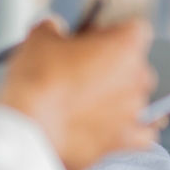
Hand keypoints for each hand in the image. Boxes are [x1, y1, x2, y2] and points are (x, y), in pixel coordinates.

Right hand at [0, 18, 159, 169]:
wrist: (28, 129)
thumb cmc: (36, 81)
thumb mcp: (39, 38)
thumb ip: (55, 28)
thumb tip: (55, 28)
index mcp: (126, 47)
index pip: (134, 30)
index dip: (112, 34)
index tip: (92, 40)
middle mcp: (138, 78)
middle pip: (136, 66)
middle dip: (114, 68)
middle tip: (84, 74)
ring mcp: (135, 112)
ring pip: (136, 99)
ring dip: (118, 99)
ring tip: (87, 105)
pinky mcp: (126, 141)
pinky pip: (141, 133)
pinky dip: (128, 130)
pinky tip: (109, 129)